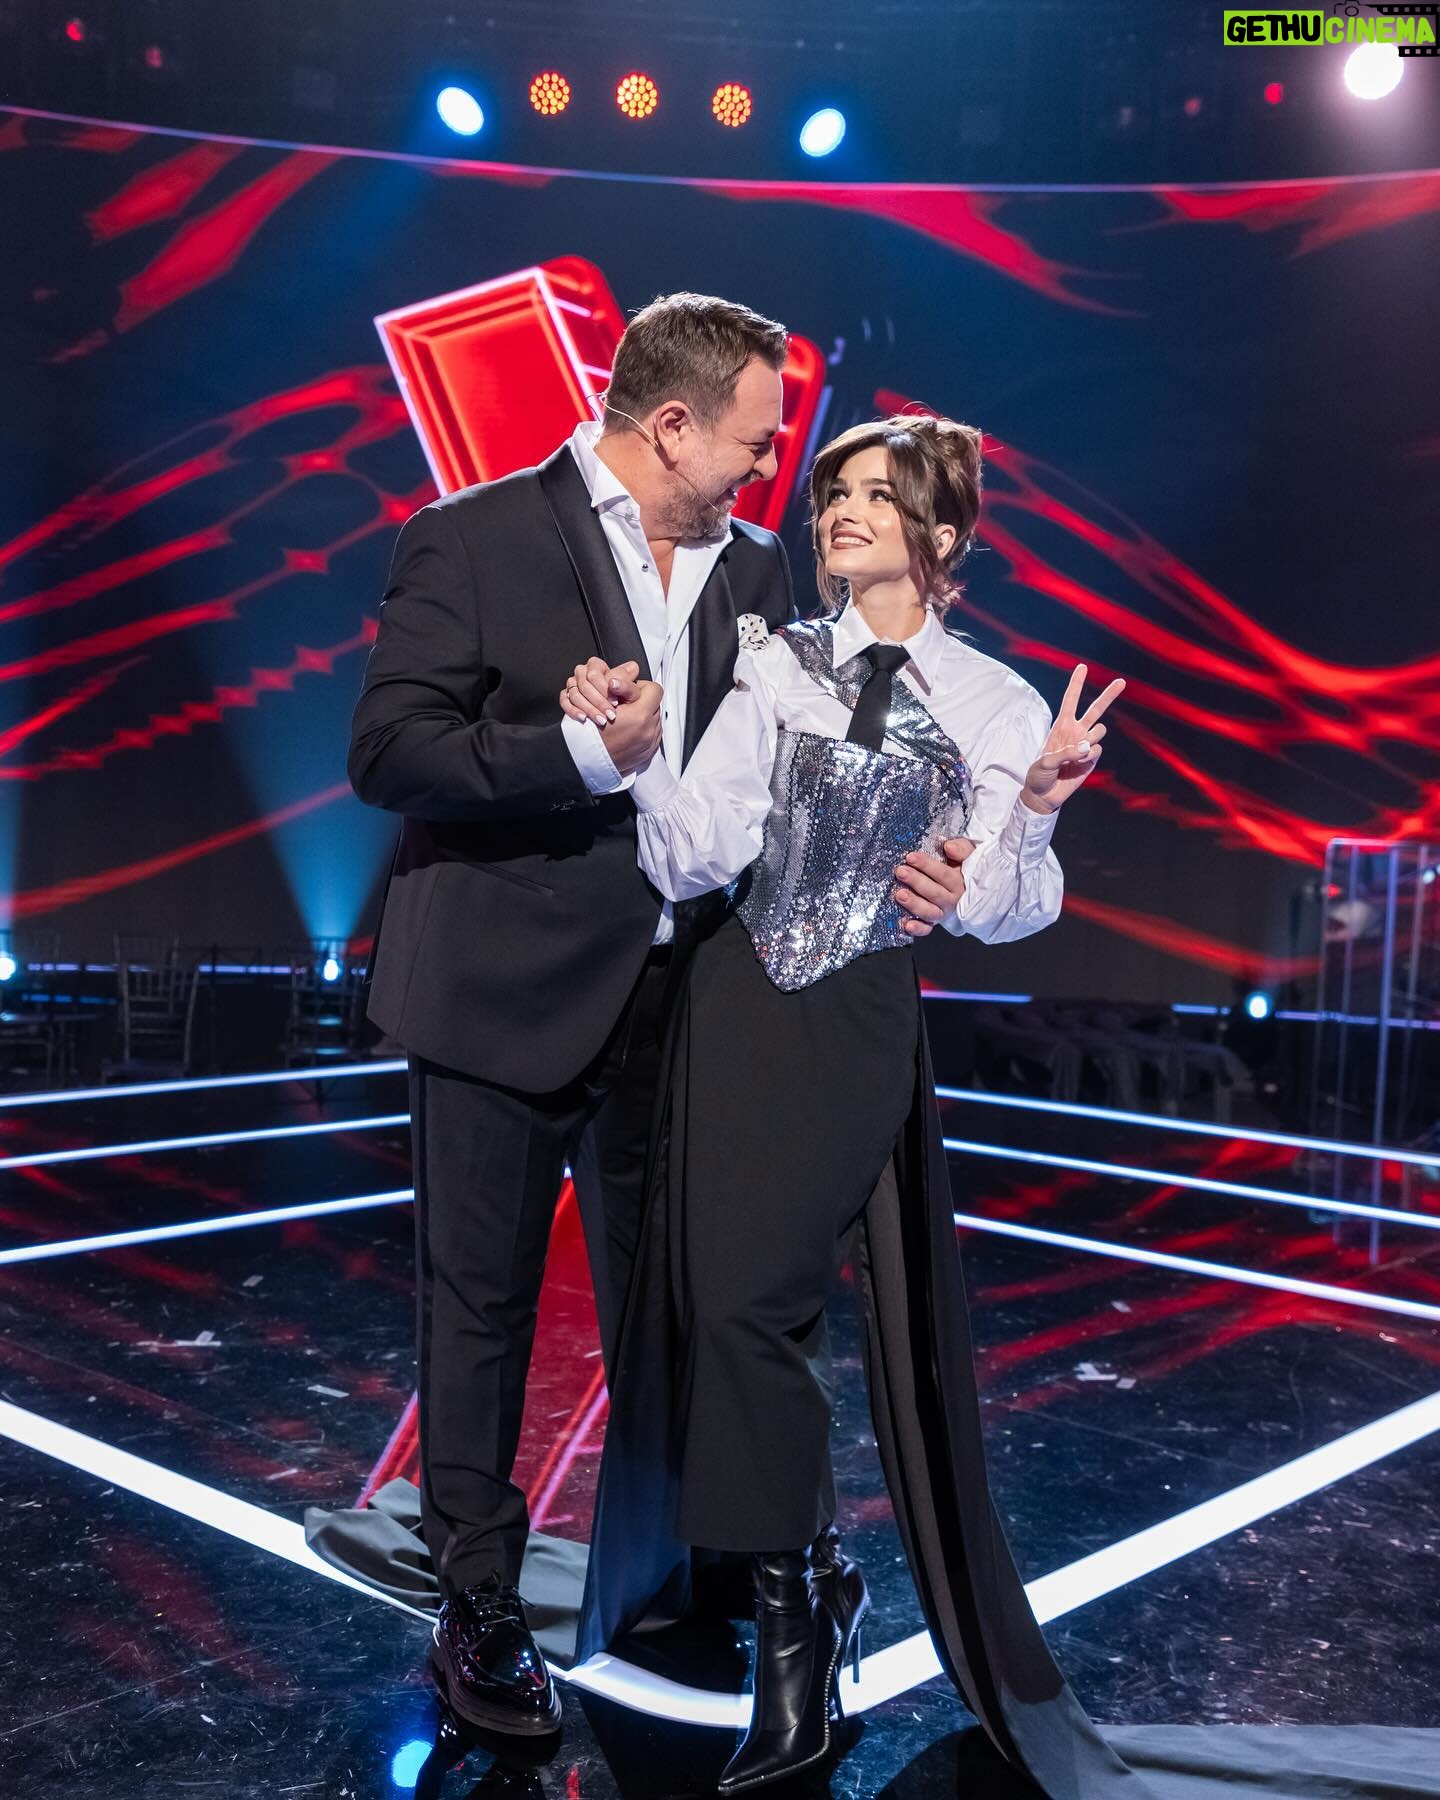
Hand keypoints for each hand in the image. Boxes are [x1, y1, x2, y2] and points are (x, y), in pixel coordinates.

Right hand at [560, 658, 640, 727]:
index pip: (595, 673)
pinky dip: (574, 711)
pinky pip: (564, 702)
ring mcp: (573, 685)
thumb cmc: (623, 701)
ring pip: (575, 695)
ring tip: (601, 720)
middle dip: (598, 702)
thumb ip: (627, 683)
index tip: (615, 701)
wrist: (617, 716)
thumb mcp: (631, 692)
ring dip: (589, 709)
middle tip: (610, 714)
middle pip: (584, 685)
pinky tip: (584, 718)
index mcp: (596, 666)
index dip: (604, 688)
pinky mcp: (566, 697)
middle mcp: (582, 673)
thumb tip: (614, 682)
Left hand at [894, 837, 975, 937]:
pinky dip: (917, 928)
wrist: (968, 888)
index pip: (944, 874)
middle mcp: (953, 900)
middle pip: (934, 892)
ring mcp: (943, 912)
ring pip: (929, 911)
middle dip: (916, 882)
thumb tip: (949, 847)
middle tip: (900, 872)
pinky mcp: (934, 922)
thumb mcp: (969, 854)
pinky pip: (927, 928)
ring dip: (914, 904)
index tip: (911, 857)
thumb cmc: (963, 866)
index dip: (927, 866)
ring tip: (899, 894)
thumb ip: (962, 849)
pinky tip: (906, 925)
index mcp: (961, 883)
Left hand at [1021, 663, 1124, 813]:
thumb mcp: (1044, 762)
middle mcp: (1076, 731)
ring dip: (1090, 739)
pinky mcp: (1093, 759)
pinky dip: (1088, 757)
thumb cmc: (1039, 775)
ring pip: (1099, 731)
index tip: (1082, 667)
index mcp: (1061, 726)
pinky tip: (1077, 766)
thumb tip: (1088, 747)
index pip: (1070, 701)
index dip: (1076, 683)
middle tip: (1121, 681)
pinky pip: (1097, 750)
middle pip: (1095, 709)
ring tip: (1076, 753)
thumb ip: (1065, 753)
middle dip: (1109, 695)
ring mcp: (1086, 744)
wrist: (1044, 794)